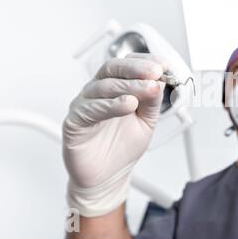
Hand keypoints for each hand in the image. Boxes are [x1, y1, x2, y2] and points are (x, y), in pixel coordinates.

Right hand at [63, 53, 166, 216]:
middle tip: (156, 73)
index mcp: (114, 88)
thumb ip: (152, 102)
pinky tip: (128, 104)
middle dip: (137, 69)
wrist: (108, 177)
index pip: (127, 65)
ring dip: (129, 86)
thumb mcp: (147, 121)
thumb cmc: (123, 147)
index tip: (163, 65)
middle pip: (113, 69)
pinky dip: (111, 104)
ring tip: (148, 89)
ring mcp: (84, 105)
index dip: (144, 62)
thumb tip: (159, 81)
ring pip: (104, 87)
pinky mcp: (74, 122)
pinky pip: (91, 109)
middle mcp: (97, 92)